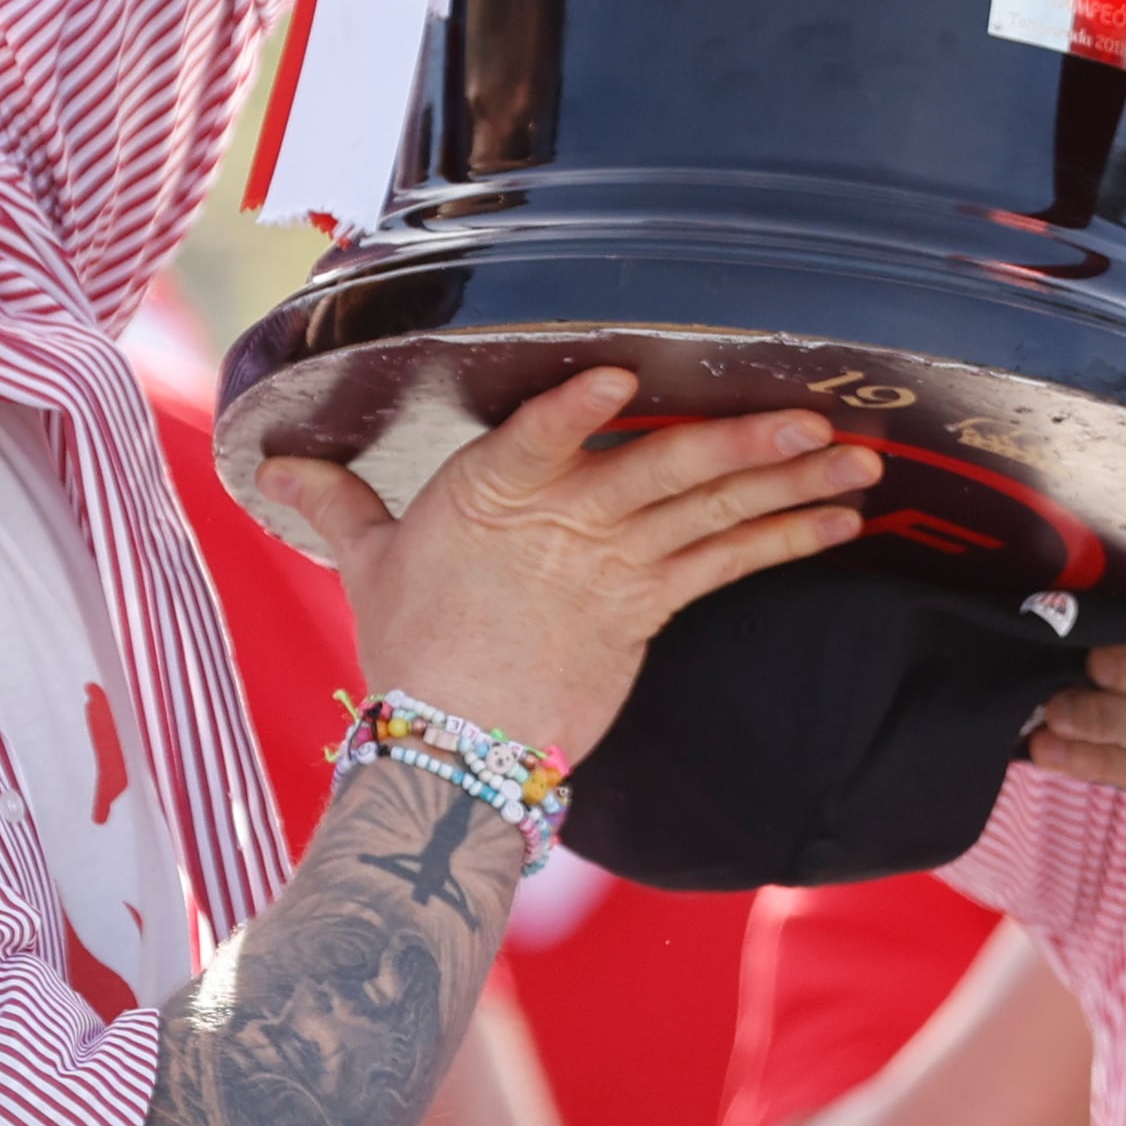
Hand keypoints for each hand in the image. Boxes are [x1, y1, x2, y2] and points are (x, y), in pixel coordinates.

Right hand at [260, 370, 873, 761]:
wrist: (450, 752)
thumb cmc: (411, 648)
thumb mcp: (369, 562)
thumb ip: (336, 503)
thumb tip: (269, 468)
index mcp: (489, 493)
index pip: (532, 440)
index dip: (575, 410)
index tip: (618, 373)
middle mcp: (562, 525)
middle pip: (661, 472)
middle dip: (743, 439)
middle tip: (814, 410)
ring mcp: (613, 569)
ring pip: (710, 513)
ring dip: (788, 481)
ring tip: (855, 454)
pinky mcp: (648, 611)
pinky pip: (726, 566)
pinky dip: (784, 537)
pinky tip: (838, 517)